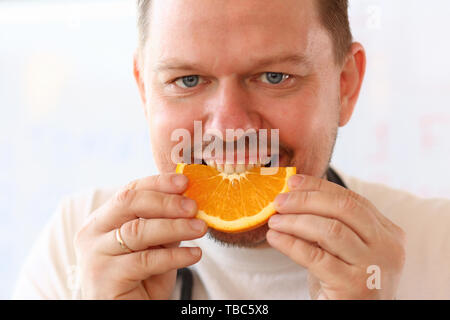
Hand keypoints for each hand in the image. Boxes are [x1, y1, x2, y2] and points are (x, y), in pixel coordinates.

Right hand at [74, 173, 206, 298]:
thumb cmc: (142, 280)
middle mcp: (92, 234)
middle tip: (193, 206)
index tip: (184, 182)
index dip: (158, 184)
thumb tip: (189, 201)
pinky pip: (146, 260)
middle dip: (165, 202)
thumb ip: (164, 224)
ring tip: (200, 228)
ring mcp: (95, 255)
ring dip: (175, 227)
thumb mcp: (155, 246)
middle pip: (129, 203)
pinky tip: (195, 254)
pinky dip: (175, 256)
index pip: (129, 191)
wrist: (130, 313)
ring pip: (138, 231)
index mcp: (102, 220)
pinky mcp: (104, 278)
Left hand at [266, 174, 405, 299]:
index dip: (319, 187)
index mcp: (388, 233)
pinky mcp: (353, 287)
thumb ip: (330, 223)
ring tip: (274, 221)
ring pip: (330, 230)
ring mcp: (373, 268)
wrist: (356, 316)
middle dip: (306, 200)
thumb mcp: (344, 250)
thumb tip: (295, 193)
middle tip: (279, 201)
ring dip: (295, 221)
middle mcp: (388, 248)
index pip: (352, 200)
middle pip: (344, 208)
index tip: (293, 182)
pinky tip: (275, 238)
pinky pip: (315, 257)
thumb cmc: (346, 282)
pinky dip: (290, 243)